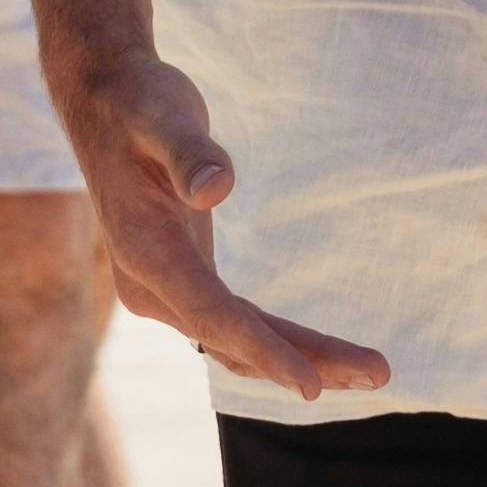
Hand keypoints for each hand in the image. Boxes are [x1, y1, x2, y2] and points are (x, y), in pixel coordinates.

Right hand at [62, 44, 390, 403]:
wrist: (106, 101)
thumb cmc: (138, 103)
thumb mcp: (163, 117)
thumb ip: (189, 154)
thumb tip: (216, 190)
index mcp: (144, 254)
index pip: (212, 316)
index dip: (264, 351)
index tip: (311, 385)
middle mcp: (151, 284)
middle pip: (235, 339)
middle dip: (307, 361)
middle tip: (380, 373)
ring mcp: (168, 287)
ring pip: (239, 338)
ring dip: (303, 355)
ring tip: (371, 371)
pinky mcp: (187, 277)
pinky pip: (237, 320)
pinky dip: (280, 339)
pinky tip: (322, 353)